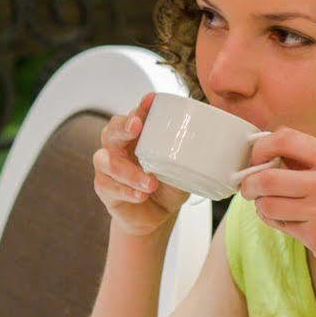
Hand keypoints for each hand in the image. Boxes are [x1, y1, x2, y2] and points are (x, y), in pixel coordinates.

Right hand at [92, 92, 189, 236]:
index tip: (152, 100)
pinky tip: (140, 196)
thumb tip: (211, 140)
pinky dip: (126, 190)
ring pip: (107, 161)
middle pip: (111, 130)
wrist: (156, 216)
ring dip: (129, 172)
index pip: (135, 115)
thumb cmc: (167, 186)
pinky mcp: (104, 187)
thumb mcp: (181, 168)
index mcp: (137, 137)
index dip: (141, 107)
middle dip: (123, 127)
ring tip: (150, 183)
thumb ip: (186, 154)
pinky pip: (108, 185)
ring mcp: (107, 167)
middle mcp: (119, 147)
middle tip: (137, 127)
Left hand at [237, 127, 315, 292]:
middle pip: (266, 176)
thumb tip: (274, 155)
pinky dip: (278, 223)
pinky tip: (291, 223)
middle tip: (248, 188)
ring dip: (262, 207)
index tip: (255, 157)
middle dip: (249, 183)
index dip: (261, 146)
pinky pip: (281, 226)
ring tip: (273, 208)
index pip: (286, 138)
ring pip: (267, 204)